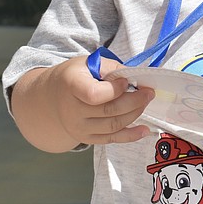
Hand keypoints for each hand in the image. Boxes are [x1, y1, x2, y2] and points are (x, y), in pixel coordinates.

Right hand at [37, 56, 154, 147]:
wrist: (53, 97)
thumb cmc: (74, 76)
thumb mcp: (88, 63)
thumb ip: (111, 68)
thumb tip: (134, 76)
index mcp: (71, 86)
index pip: (94, 94)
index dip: (114, 89)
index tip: (126, 81)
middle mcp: (72, 110)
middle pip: (109, 111)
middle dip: (134, 101)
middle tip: (149, 92)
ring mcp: (79, 127)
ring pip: (113, 126)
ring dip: (135, 114)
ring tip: (145, 102)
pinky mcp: (87, 138)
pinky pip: (111, 140)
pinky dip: (130, 136)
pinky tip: (144, 130)